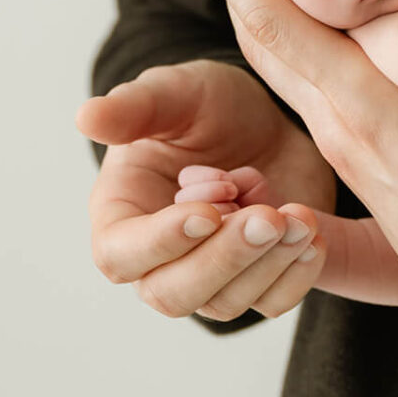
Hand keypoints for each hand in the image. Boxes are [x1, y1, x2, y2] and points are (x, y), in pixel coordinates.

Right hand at [78, 59, 336, 321]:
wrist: (265, 119)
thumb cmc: (205, 106)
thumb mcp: (175, 93)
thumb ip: (134, 107)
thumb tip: (85, 116)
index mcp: (120, 215)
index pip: (120, 254)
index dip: (160, 241)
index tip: (207, 211)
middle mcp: (159, 258)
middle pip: (173, 293)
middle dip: (224, 258)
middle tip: (268, 216)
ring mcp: (210, 277)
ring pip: (226, 303)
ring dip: (267, 264)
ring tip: (299, 216)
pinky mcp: (258, 280)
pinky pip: (273, 302)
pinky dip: (296, 275)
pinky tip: (312, 234)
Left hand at [176, 0, 397, 293]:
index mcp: (371, 111)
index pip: (280, 29)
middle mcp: (344, 131)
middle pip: (264, 46)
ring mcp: (351, 155)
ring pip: (283, 75)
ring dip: (259, 20)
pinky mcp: (366, 172)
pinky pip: (309, 100)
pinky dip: (291, 56)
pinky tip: (308, 35)